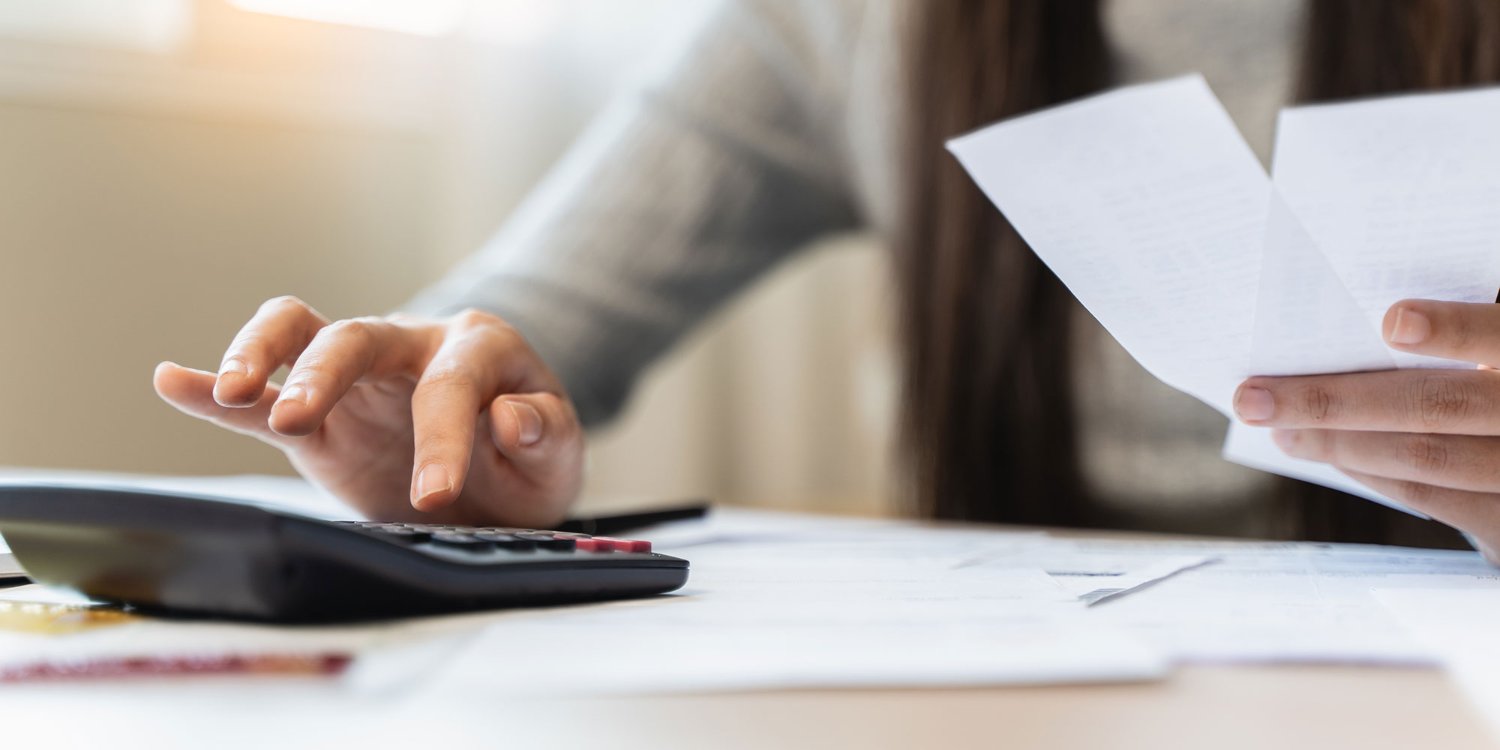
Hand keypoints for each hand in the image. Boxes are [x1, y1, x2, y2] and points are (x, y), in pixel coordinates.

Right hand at [153, 297, 583, 527]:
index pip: (449, 384)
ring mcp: (357, 377)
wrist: (505, 478)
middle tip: (298, 422)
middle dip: (325, 375)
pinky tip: (171, 381)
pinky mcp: (319, 419)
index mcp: (477, 349)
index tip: (435, 494)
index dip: (442, 436)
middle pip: (354, 338)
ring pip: (299, 336)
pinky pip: (263, 397)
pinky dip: (216, 390)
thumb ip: (545, 434)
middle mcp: (408, 347)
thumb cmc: (531, 459)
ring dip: (260, 356)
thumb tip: (512, 416)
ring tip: (235, 390)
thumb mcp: (558, 456)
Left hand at [1234, 299, 1499, 560]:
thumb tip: (1361, 329)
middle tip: (1253, 396)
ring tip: (1277, 427)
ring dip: (1338, 442)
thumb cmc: (1488, 384)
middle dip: (1334, 400)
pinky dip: (1371, 471)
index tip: (1392, 321)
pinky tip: (1330, 454)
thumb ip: (1455, 341)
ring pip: (1426, 456)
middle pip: (1439, 405)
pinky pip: (1431, 495)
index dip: (1456, 330)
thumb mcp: (1485, 355)